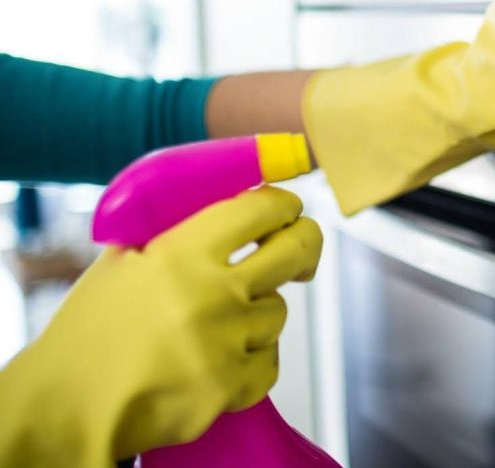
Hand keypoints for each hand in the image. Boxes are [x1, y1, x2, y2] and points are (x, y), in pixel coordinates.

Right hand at [0, 186, 322, 466]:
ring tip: (214, 328)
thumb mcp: (119, 265)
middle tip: (300, 250)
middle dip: (305, 245)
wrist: (70, 409)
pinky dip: (252, 360)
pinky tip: (220, 361)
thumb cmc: (88, 337)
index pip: (262, 208)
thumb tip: (220, 215)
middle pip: (296, 249)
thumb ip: (170, 237)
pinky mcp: (234, 385)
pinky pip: (269, 361)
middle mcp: (216, 291)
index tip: (288, 209)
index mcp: (184, 252)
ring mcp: (229, 340)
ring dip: (257, 315)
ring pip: (278, 311)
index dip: (284, 204)